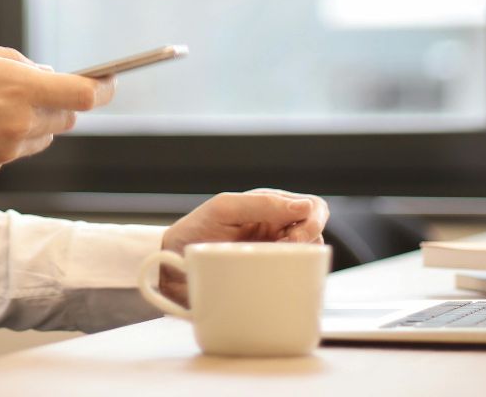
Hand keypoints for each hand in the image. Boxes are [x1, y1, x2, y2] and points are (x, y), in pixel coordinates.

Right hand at [0, 41, 113, 186]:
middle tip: (35, 88)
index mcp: (19, 90)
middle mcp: (20, 125)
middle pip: (66, 118)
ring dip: (33, 122)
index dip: (104, 88)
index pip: (84, 95)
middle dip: (59, 103)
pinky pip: (13, 152)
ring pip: (41, 138)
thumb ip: (12, 61)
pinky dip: (6, 138)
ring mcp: (6, 152)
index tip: (109, 82)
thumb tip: (41, 72)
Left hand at [157, 189, 329, 306]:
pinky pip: (294, 278)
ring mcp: (273, 254)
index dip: (312, 219)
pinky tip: (277, 280)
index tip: (294, 235)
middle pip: (316, 232)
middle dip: (310, 239)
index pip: (312, 207)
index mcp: (270, 206)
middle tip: (286, 248)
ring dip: (300, 259)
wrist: (169, 266)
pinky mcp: (269, 278)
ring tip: (272, 262)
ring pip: (309, 256)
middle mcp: (276, 229)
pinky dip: (293, 280)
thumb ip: (262, 204)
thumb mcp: (224, 209)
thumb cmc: (194, 231)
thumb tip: (304, 208)